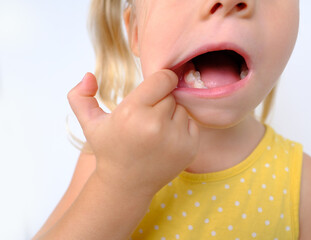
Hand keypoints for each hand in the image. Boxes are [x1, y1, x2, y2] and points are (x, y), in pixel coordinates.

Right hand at [67, 70, 198, 196]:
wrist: (127, 184)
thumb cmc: (110, 149)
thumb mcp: (89, 123)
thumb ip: (80, 96)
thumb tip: (89, 74)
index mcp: (132, 112)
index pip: (163, 78)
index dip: (160, 80)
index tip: (155, 87)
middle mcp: (155, 125)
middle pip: (171, 94)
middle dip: (161, 100)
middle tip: (148, 116)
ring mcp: (175, 138)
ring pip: (182, 109)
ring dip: (171, 115)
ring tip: (155, 130)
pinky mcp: (189, 149)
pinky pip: (192, 124)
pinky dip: (181, 128)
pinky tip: (165, 140)